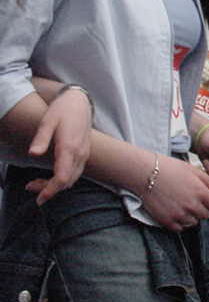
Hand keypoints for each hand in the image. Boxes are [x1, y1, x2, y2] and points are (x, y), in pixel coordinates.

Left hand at [26, 88, 91, 204]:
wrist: (80, 102)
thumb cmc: (62, 110)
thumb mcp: (47, 121)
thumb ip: (41, 139)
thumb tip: (33, 154)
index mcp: (70, 148)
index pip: (62, 178)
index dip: (50, 190)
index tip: (38, 199)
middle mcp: (80, 154)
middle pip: (67, 182)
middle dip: (50, 189)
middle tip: (30, 187)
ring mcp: (84, 154)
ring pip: (73, 179)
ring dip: (57, 185)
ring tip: (37, 183)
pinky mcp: (84, 153)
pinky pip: (76, 172)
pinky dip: (64, 179)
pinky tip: (52, 175)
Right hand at [142, 153, 208, 232]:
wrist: (145, 174)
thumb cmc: (169, 168)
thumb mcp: (191, 169)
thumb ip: (207, 180)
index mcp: (200, 192)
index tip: (204, 198)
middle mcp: (192, 205)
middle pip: (205, 215)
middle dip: (201, 209)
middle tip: (192, 201)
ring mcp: (179, 215)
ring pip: (193, 223)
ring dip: (190, 216)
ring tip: (182, 206)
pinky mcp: (167, 221)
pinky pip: (179, 228)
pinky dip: (179, 223)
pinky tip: (174, 212)